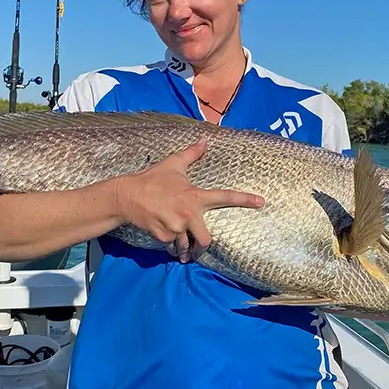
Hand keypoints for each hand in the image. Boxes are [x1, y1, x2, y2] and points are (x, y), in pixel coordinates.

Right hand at [113, 138, 264, 262]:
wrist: (127, 195)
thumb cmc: (153, 179)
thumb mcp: (173, 164)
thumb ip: (192, 154)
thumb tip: (205, 139)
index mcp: (195, 196)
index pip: (224, 197)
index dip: (244, 199)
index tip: (261, 202)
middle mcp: (188, 213)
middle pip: (206, 240)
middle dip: (202, 246)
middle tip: (198, 246)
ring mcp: (176, 227)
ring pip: (186, 246)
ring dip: (183, 249)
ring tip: (179, 247)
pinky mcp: (163, 237)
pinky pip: (171, 245)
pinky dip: (169, 243)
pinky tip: (162, 233)